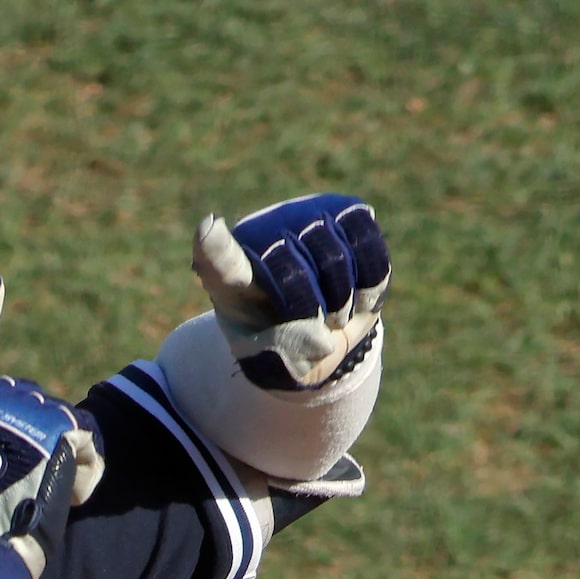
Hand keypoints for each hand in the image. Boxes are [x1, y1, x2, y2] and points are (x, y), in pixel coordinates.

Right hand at [0, 274, 102, 578]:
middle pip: (27, 403)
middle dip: (32, 439)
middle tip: (17, 485)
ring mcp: (21, 408)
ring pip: (57, 423)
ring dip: (55, 456)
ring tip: (33, 496)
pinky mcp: (54, 427)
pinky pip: (84, 441)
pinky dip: (81, 468)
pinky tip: (61, 492)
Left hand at [191, 194, 388, 391]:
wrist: (321, 330)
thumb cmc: (285, 346)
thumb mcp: (270, 364)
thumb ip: (284, 355)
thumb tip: (320, 340)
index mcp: (230, 279)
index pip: (220, 261)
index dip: (215, 246)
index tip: (208, 231)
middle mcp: (264, 234)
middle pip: (293, 272)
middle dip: (311, 312)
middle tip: (314, 330)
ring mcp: (306, 215)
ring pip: (337, 260)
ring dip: (343, 303)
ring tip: (333, 315)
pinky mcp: (348, 214)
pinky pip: (370, 249)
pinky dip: (372, 285)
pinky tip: (360, 300)